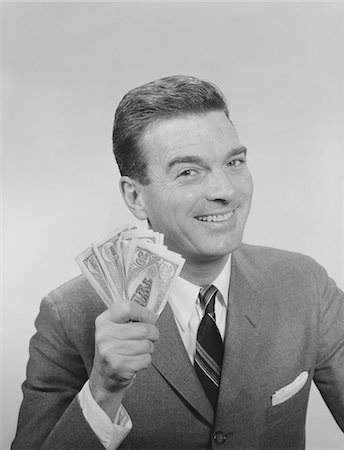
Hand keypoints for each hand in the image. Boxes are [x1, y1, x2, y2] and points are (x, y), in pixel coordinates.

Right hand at [89, 301, 158, 418]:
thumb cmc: (115, 349)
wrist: (104, 378)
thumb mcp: (115, 329)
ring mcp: (110, 351)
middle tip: (147, 338)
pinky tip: (135, 361)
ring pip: (147, 345)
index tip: (150, 319)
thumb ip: (130, 318)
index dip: (144, 313)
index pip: (128, 307)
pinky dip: (145, 361)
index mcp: (104, 321)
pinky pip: (146, 359)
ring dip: (148, 349)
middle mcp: (104, 335)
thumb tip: (153, 315)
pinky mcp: (119, 366)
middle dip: (152, 334)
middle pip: (144, 328)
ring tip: (138, 351)